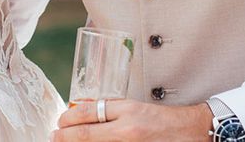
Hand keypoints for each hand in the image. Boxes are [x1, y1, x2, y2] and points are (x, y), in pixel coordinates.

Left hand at [51, 99, 212, 141]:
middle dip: (66, 137)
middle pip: (87, 135)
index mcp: (127, 111)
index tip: (59, 121)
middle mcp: (128, 130)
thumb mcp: (133, 107)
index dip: (69, 118)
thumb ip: (110, 110)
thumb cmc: (161, 119)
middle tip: (54, 136)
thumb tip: (82, 113)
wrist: (190, 134)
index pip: (90, 112)